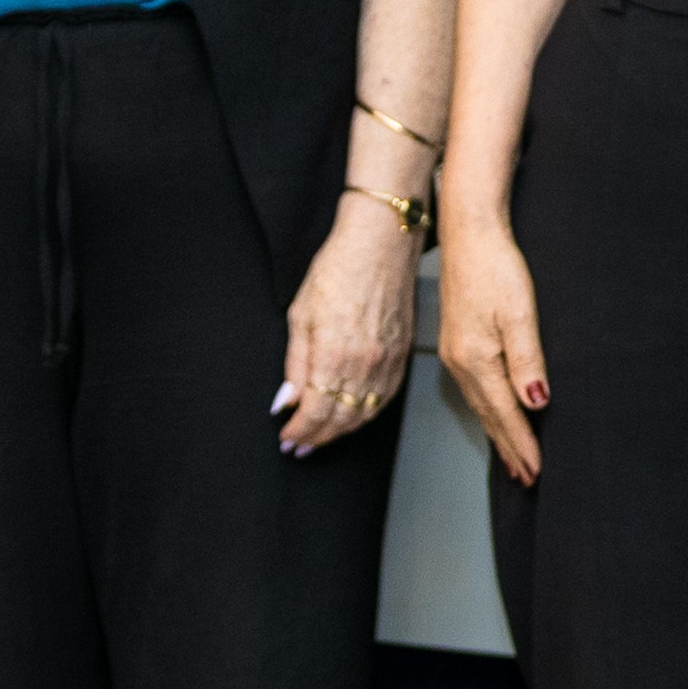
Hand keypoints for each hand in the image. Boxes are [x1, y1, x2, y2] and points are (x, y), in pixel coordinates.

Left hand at [277, 193, 417, 455]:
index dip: (299, 431)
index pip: (315, 412)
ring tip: (321, 438)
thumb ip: (294, 363)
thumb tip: (285, 402)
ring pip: (365, 414)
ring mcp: (387, 361)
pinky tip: (352, 417)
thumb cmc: (338, 268)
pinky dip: (366, 415)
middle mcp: (365, 364)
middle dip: (317, 438)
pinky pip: (385, 398)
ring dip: (340, 431)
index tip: (286, 438)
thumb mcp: (300, 313)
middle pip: (340, 419)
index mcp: (335, 354)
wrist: (381, 242)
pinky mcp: (402, 354)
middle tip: (298, 447)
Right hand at [434, 212, 548, 484]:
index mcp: (477, 359)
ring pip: (480, 406)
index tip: (537, 472)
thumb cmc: (497, 268)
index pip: (505, 413)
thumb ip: (527, 360)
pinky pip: (474, 391)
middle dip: (510, 449)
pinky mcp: (457, 343)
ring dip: (498, 434)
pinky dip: (487, 411)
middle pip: (489, 416)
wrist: (468, 235)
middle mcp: (461, 363)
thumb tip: (536, 403)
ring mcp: (455, 354)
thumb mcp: (519, 312)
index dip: (523, 444)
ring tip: (513, 460)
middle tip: (527, 479)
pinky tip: (493, 415)